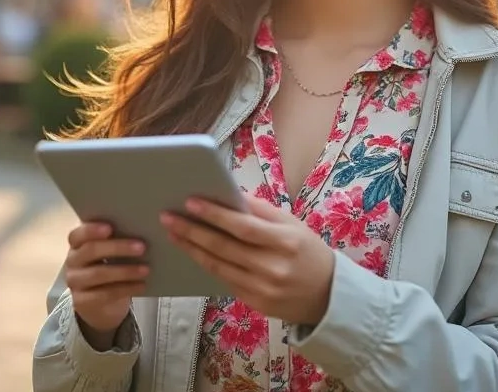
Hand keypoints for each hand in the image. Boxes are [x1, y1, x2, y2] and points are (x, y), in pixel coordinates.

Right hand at [63, 222, 147, 346]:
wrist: (101, 303)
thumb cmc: (109, 267)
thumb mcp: (110, 253)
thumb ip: (117, 239)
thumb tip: (142, 228)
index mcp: (77, 243)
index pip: (77, 234)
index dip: (91, 230)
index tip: (110, 228)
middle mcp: (72, 261)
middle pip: (90, 250)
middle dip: (117, 247)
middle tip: (141, 247)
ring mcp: (75, 282)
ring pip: (98, 274)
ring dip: (124, 271)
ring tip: (145, 269)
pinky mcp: (82, 301)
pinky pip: (105, 294)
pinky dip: (126, 288)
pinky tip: (141, 285)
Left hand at [161, 196, 334, 324]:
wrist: (329, 296)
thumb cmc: (308, 252)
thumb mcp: (293, 225)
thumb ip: (261, 211)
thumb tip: (228, 194)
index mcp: (286, 242)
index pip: (243, 227)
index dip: (215, 215)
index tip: (190, 202)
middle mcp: (272, 268)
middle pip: (224, 247)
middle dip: (192, 230)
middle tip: (168, 217)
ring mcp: (262, 289)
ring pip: (218, 266)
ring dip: (192, 248)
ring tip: (173, 233)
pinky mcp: (255, 304)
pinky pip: (224, 281)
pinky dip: (206, 264)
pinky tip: (192, 252)